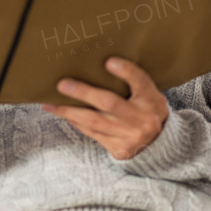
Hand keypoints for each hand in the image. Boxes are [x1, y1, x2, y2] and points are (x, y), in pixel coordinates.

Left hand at [42, 56, 168, 159]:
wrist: (159, 144)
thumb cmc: (147, 109)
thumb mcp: (148, 93)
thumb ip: (132, 79)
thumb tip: (103, 63)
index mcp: (152, 100)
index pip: (141, 81)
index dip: (125, 71)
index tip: (108, 62)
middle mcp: (142, 119)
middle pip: (110, 103)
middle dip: (84, 93)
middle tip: (62, 84)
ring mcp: (130, 136)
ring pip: (94, 122)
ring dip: (69, 111)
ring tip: (50, 104)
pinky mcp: (119, 149)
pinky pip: (92, 133)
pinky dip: (76, 122)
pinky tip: (64, 114)